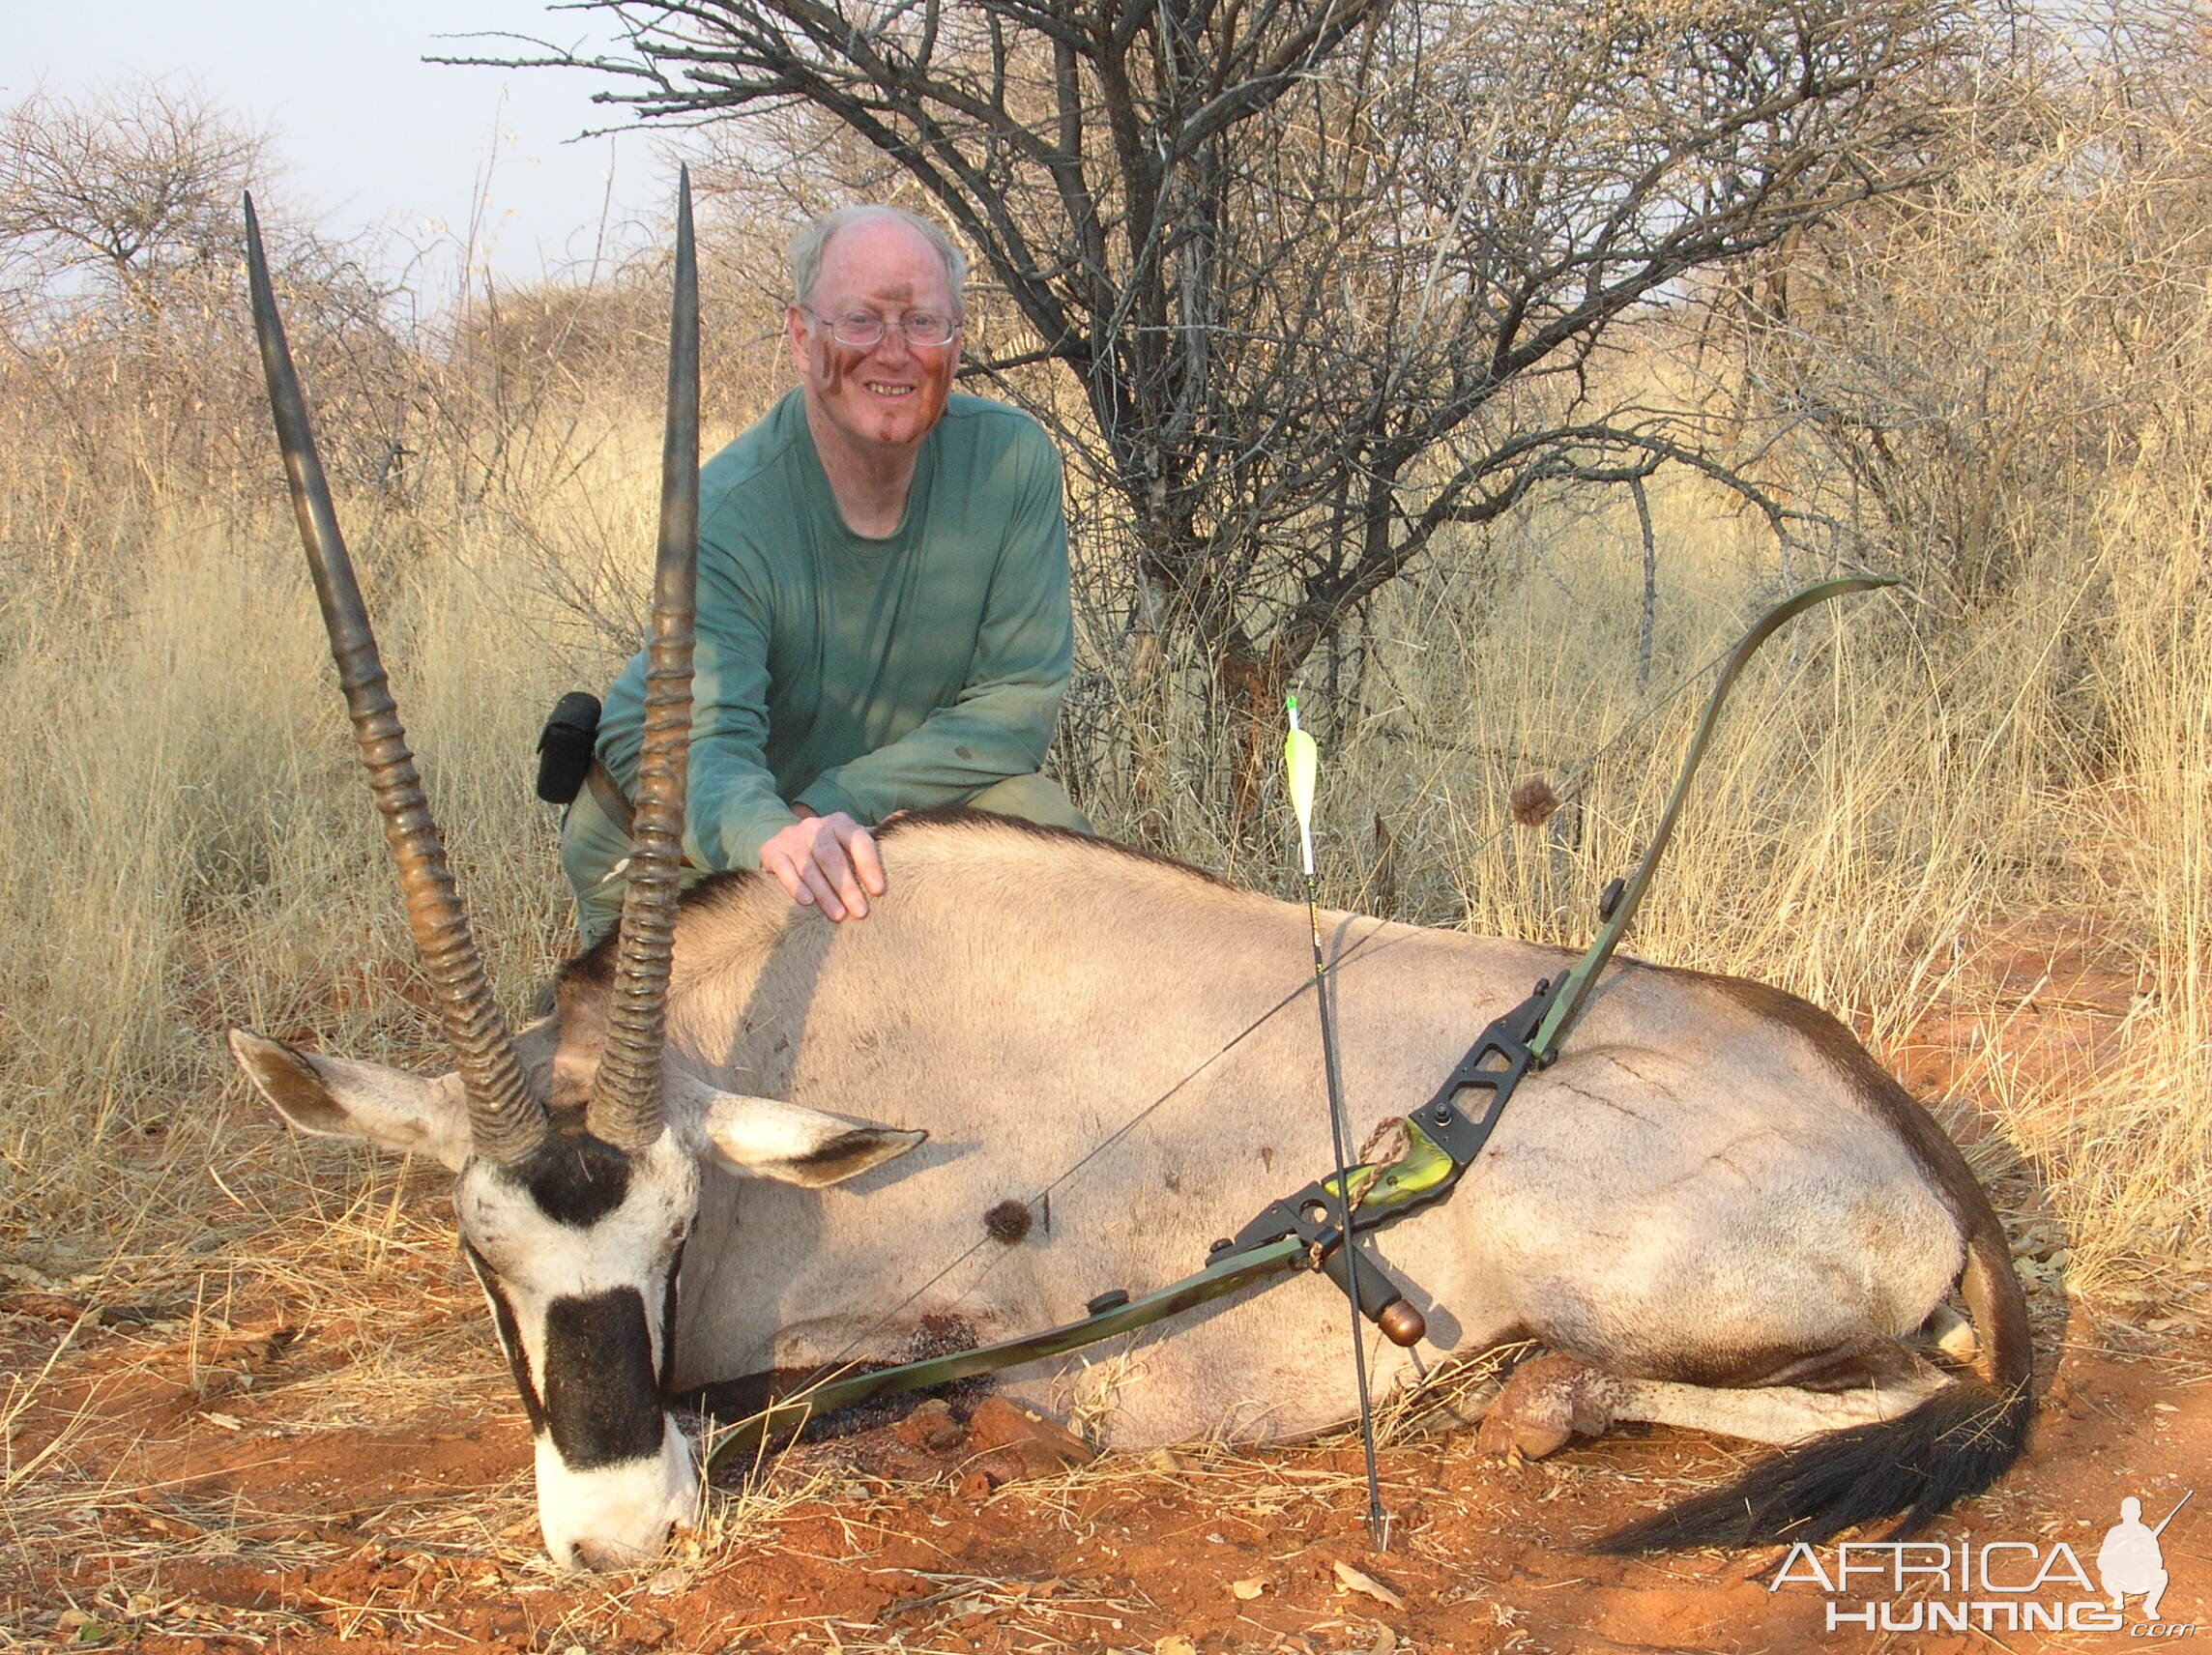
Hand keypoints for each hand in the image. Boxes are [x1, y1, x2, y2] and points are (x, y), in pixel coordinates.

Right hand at [758, 809, 886, 920]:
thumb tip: (904, 815)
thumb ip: (876, 834)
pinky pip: (784, 868)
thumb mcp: (851, 840)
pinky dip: (795, 885)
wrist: (785, 842)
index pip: (859, 840)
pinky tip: (807, 902)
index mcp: (841, 823)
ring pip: (810, 866)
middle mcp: (816, 827)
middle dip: (847, 887)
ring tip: (838, 915)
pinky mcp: (772, 850)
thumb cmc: (829, 847)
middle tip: (860, 912)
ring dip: (825, 893)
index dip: (869, 865)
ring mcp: (792, 837)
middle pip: (833, 857)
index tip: (878, 891)